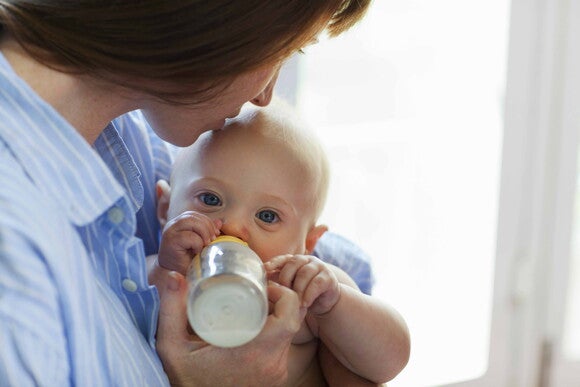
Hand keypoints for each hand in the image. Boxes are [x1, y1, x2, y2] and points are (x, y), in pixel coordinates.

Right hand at [156, 272, 301, 386]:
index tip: (263, 285)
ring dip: (278, 317)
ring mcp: (277, 372)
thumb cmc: (186, 381)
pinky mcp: (276, 378)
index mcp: (255, 351)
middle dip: (280, 300)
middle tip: (259, 290)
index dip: (283, 293)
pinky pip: (284, 348)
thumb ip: (171, 311)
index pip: (290, 313)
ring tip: (257, 304)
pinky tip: (258, 325)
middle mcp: (272, 363)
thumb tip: (173, 277)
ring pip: (289, 334)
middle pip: (292, 320)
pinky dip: (276, 333)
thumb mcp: (172, 347)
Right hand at [158, 211, 220, 274]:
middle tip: (213, 240)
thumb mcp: (200, 243)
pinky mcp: (170, 242)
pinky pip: (190, 236)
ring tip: (206, 245)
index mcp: (179, 224)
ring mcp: (170, 233)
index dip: (207, 222)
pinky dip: (198, 244)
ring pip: (191, 222)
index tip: (216, 233)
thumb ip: (207, 232)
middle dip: (207, 227)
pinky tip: (197, 252)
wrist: (174, 275)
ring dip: (203, 233)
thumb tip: (219, 222)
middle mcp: (172, 225)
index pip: (194, 215)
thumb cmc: (187, 259)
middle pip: (193, 216)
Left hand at [265, 254, 339, 315]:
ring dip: (297, 288)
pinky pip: (317, 283)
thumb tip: (260, 284)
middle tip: (282, 292)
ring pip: (305, 273)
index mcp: (295, 261)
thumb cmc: (302, 293)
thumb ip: (278, 282)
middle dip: (285, 277)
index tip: (265, 270)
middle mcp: (306, 261)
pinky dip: (309, 294)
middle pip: (294, 263)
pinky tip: (304, 303)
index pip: (283, 258)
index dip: (274, 263)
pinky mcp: (328, 277)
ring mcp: (318, 267)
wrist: (323, 301)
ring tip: (293, 301)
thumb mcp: (289, 287)